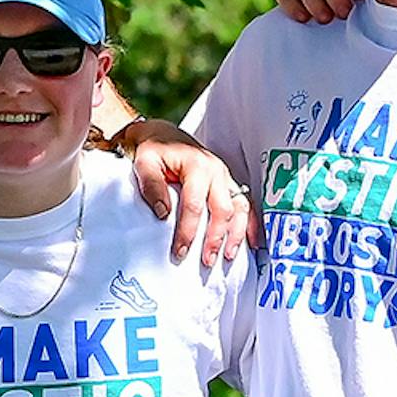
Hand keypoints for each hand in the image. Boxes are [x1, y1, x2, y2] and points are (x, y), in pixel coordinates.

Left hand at [124, 129, 251, 265]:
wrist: (163, 135)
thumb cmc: (154, 151)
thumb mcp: (145, 163)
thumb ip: (152, 186)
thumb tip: (163, 213)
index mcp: (196, 165)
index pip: (194, 204)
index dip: (187, 231)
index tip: (179, 251)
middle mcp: (216, 171)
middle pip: (222, 209)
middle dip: (215, 238)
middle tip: (207, 261)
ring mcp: (226, 177)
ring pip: (239, 208)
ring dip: (236, 234)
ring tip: (228, 256)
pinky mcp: (229, 183)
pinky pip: (246, 205)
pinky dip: (250, 225)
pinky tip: (252, 243)